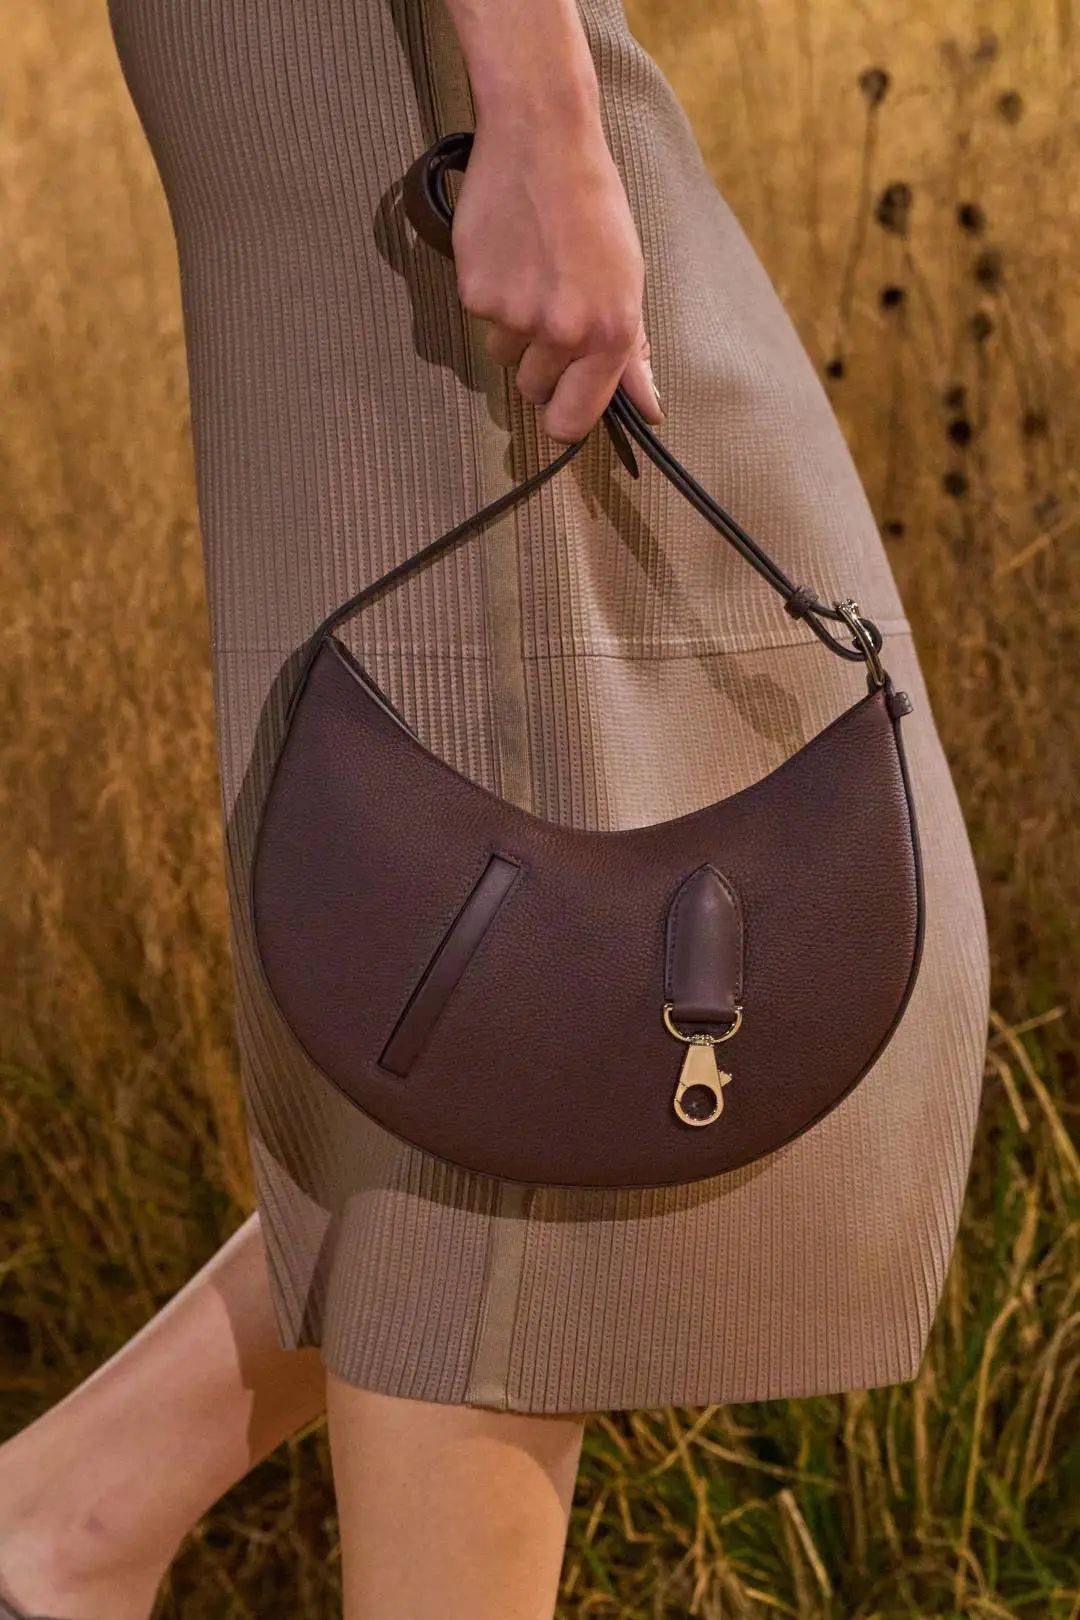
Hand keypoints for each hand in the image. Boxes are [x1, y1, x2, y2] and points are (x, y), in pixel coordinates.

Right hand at [451, 119, 662, 442]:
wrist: (542, 139)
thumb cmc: (593, 206)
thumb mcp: (629, 278)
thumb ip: (632, 351)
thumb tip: (648, 408)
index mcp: (609, 333)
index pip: (572, 421)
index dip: (563, 419)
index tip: (561, 408)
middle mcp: (563, 331)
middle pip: (534, 390)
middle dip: (540, 363)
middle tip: (552, 307)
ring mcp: (515, 315)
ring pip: (505, 355)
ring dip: (514, 328)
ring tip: (532, 272)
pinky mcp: (476, 294)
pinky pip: (480, 320)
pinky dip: (491, 294)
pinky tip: (510, 254)